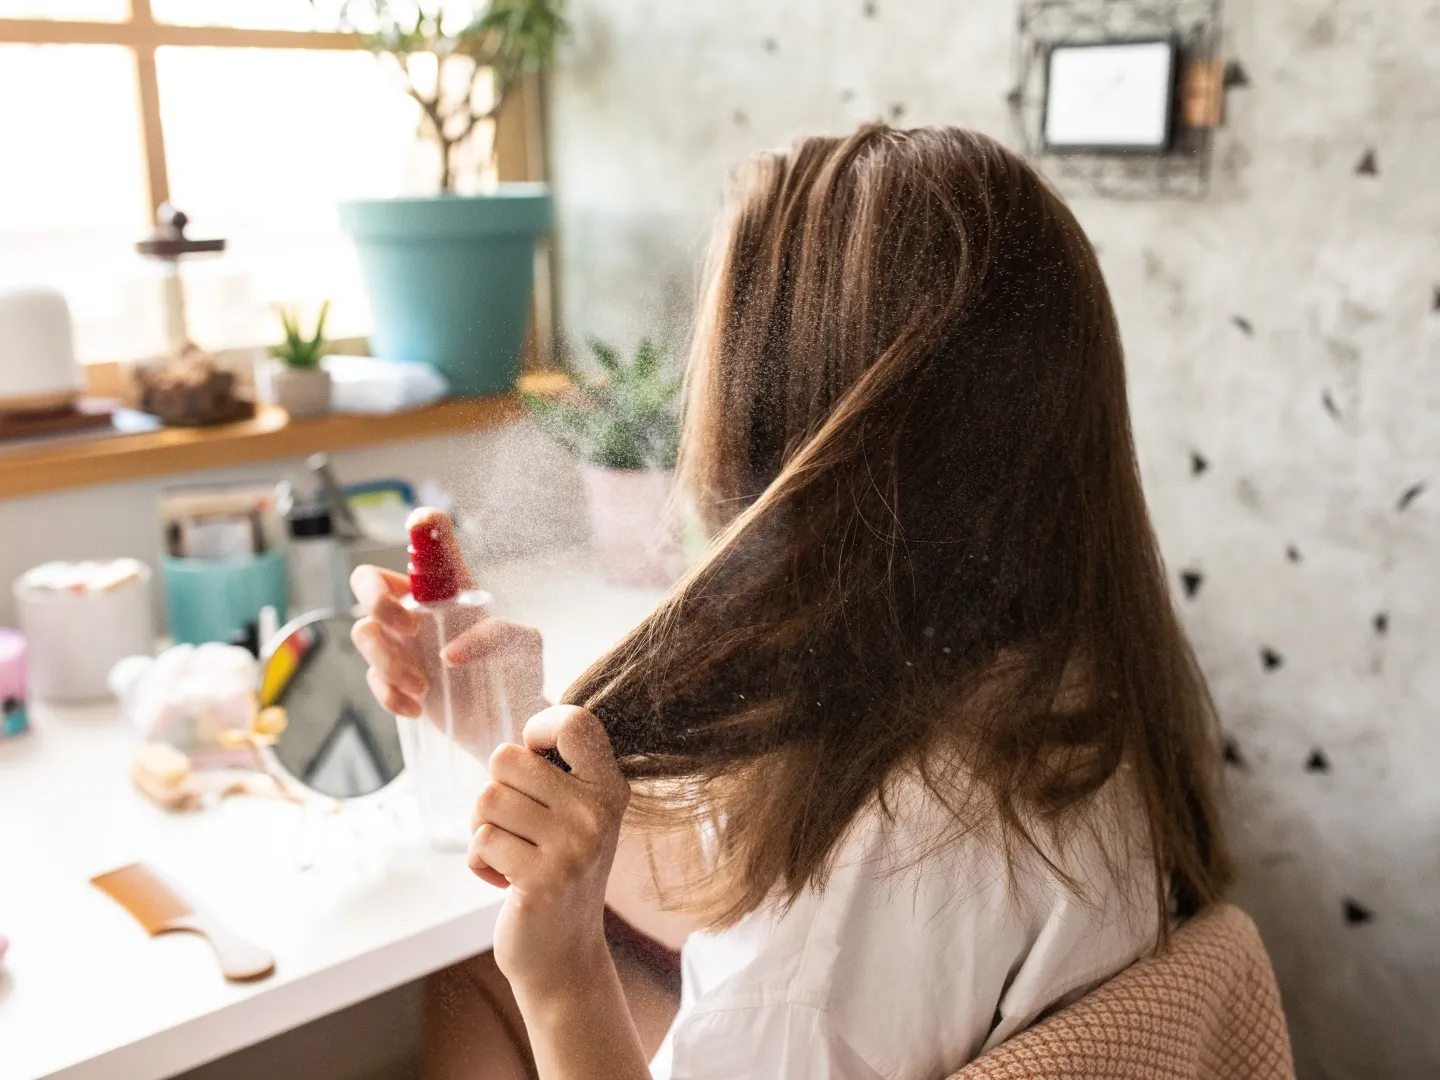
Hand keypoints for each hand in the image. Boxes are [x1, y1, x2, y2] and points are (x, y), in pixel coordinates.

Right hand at [349, 518, 547, 749]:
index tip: (420, 524)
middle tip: (411, 628)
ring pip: (364, 632)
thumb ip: (498, 636)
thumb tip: (450, 654)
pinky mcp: (393, 677)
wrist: (510, 716)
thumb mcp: (523, 645)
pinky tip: (416, 708)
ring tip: (423, 688)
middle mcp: (417, 607)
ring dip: (386, 660)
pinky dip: (389, 694)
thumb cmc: (517, 668)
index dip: (421, 527)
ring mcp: (400, 642)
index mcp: (448, 587)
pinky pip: (372, 678)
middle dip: (377, 600)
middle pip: (366, 581)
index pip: (428, 545)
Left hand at [468, 706, 629, 1001]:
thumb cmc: (556, 870)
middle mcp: (598, 813)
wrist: (563, 954)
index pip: (574, 724)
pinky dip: (478, 861)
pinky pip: (481, 840)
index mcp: (609, 788)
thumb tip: (519, 738)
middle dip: (495, 791)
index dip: (539, 729)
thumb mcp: (577, 816)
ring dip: (482, 829)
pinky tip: (502, 881)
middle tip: (515, 827)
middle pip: (506, 759)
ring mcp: (573, 847)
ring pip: (487, 799)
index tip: (533, 758)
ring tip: (507, 854)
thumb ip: (559, 773)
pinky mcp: (542, 880)